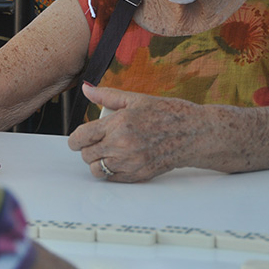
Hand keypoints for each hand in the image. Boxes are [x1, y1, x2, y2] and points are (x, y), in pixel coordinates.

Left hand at [67, 83, 197, 182]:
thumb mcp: (136, 99)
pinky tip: (119, 160)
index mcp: (118, 124)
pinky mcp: (138, 175)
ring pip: (96, 170)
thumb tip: (87, 89)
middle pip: (86, 155)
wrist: (193, 133)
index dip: (75, 139)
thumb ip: (107, 95)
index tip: (78, 138)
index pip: (81, 137)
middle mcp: (121, 145)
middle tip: (96, 143)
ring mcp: (130, 163)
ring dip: (97, 162)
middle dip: (87, 149)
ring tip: (107, 153)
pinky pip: (112, 179)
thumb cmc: (167, 113)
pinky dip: (110, 171)